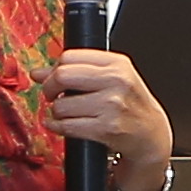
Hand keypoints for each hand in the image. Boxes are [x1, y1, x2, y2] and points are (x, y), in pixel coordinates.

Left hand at [48, 48, 175, 190]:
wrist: (151, 134)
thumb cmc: (130, 104)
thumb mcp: (111, 79)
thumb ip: (77, 71)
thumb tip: (39, 73)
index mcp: (117, 63)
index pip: (70, 56)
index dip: (55, 68)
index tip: (54, 78)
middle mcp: (116, 81)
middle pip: (63, 75)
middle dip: (50, 87)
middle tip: (52, 95)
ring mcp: (111, 105)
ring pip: (62, 104)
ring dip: (57, 111)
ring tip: (66, 113)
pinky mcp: (106, 129)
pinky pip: (67, 126)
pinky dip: (57, 126)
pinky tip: (61, 124)